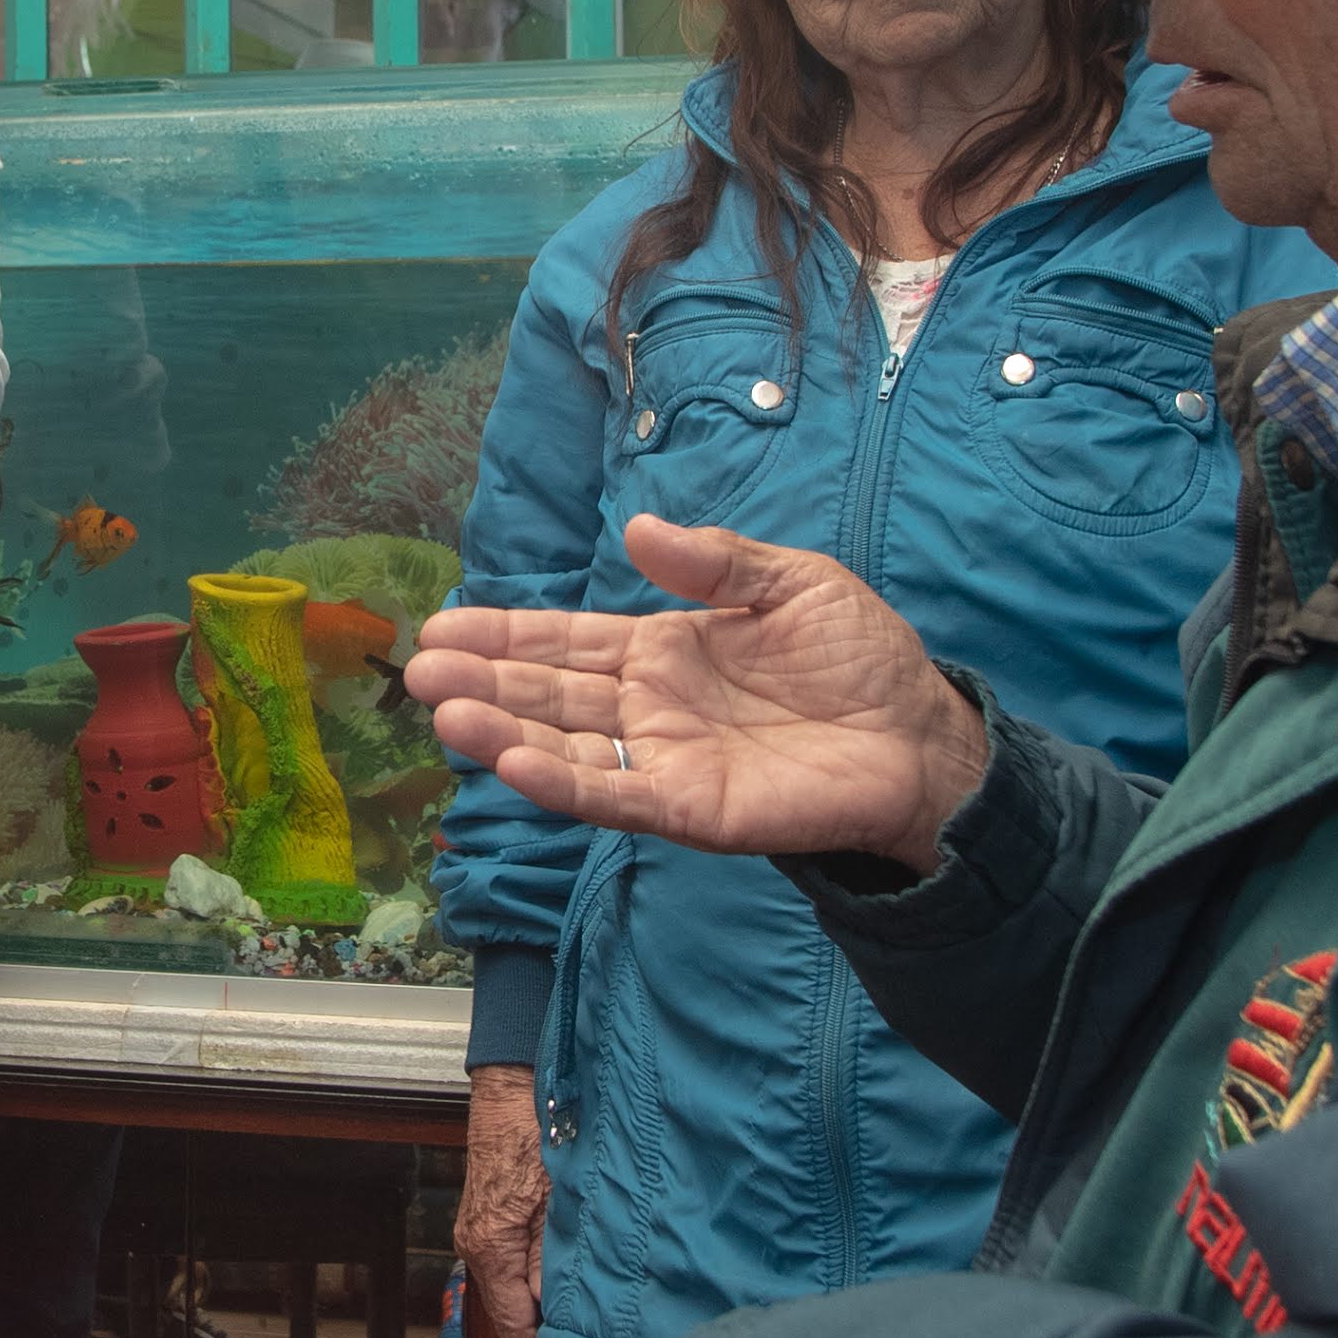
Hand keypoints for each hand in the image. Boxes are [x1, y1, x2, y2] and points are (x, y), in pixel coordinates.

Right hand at [405, 516, 990, 869]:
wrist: (921, 736)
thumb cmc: (860, 660)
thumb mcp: (790, 581)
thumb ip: (714, 560)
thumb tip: (637, 529)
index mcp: (663, 649)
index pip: (566, 641)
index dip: (505, 635)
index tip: (444, 626)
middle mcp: (649, 708)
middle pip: (548, 694)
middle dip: (483, 682)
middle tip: (417, 670)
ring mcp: (664, 760)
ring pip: (566, 746)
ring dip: (503, 732)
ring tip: (444, 713)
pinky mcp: (691, 808)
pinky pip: (615, 796)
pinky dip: (562, 783)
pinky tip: (514, 766)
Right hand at [459, 1069, 556, 1337]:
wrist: (515, 1086)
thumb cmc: (537, 1133)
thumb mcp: (557, 1201)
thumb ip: (553, 1259)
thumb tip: (556, 1312)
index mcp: (491, 1248)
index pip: (513, 1323)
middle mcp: (477, 1247)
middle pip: (508, 1312)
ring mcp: (480, 1233)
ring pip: (509, 1291)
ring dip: (536, 1316)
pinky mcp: (490, 1220)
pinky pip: (509, 1268)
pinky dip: (531, 1289)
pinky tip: (556, 1296)